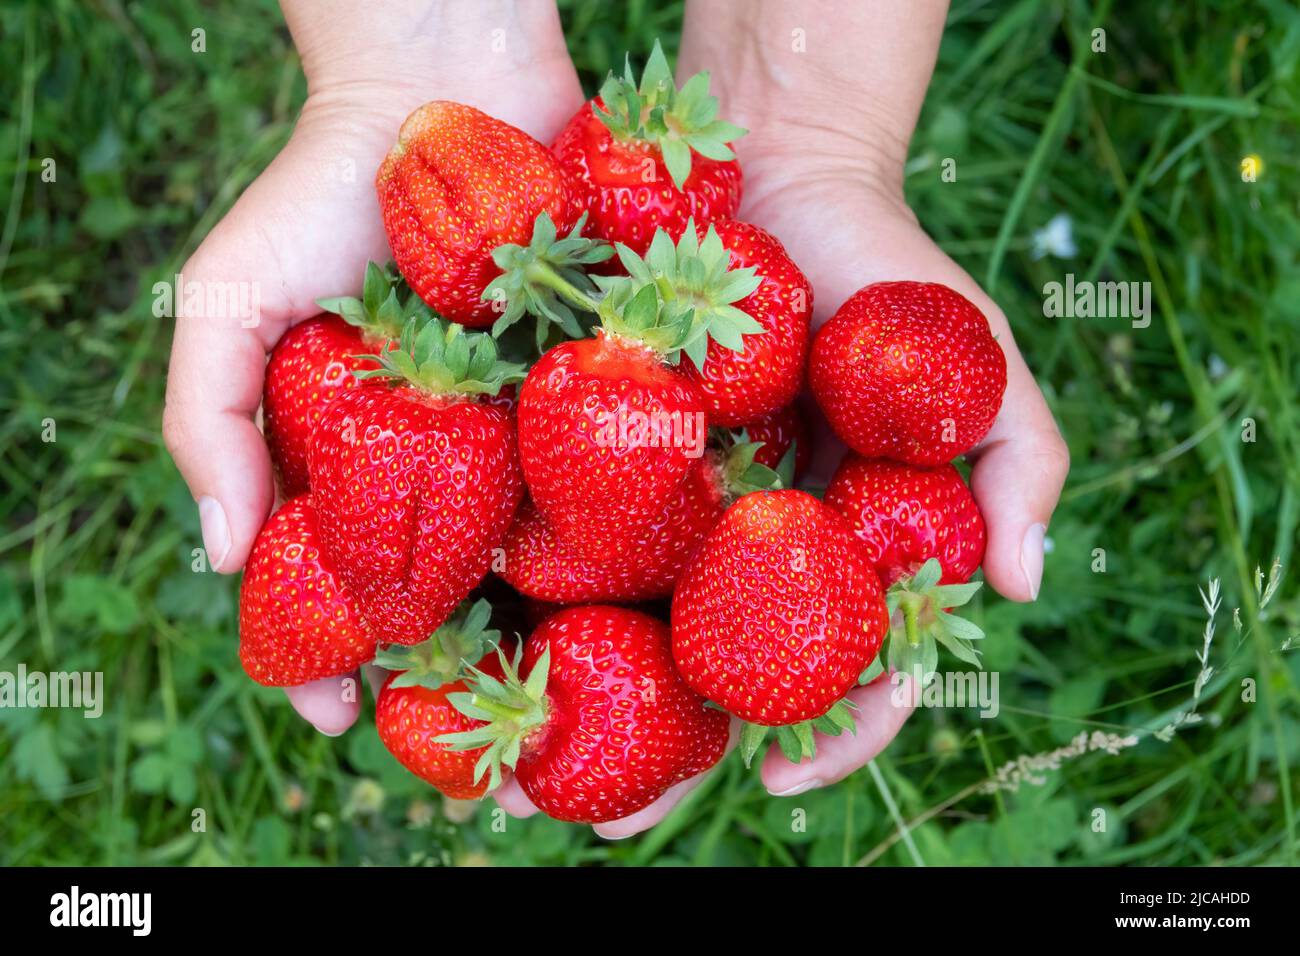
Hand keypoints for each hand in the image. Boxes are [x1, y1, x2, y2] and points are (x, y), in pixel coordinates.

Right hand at [162, 0, 582, 733]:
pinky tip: (645, 592)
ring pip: (549, 553)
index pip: (348, 581)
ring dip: (552, 629)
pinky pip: (628, 470)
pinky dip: (637, 529)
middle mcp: (456, 456)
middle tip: (461, 743)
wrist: (444, 83)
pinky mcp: (613, 383)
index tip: (335, 712)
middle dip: (454, 669)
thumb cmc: (321, 190)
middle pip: (457, 588)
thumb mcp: (230, 297)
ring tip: (558, 701)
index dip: (335, 651)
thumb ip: (207, 417)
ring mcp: (538, 426)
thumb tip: (219, 557)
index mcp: (366, 456)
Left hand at [557, 1, 1068, 837]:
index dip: (821, 736)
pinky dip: (529, 590)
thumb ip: (1023, 463)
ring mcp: (678, 505)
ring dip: (580, 707)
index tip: (773, 778)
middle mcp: (756, 547)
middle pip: (715, 677)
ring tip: (522, 777)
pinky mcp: (605, 453)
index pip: (842, 671)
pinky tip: (478, 639)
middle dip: (668, 757)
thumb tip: (1024, 588)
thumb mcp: (978, 359)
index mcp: (844, 549)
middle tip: (608, 821)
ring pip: (630, 625)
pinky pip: (570, 532)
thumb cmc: (889, 270)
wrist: (784, 165)